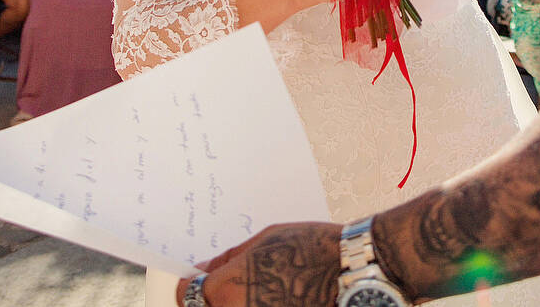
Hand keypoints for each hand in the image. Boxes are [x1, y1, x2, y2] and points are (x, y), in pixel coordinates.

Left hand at [183, 222, 342, 306]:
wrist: (351, 271)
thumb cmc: (311, 249)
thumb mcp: (265, 240)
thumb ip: (229, 258)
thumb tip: (205, 268)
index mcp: (227, 290)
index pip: (188, 294)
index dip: (191, 283)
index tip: (198, 279)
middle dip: (213, 297)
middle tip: (234, 282)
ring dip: (235, 303)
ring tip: (263, 288)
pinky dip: (258, 305)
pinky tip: (276, 296)